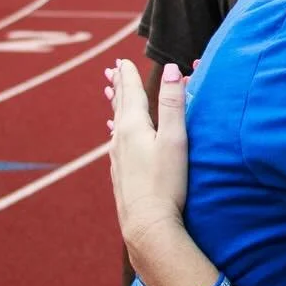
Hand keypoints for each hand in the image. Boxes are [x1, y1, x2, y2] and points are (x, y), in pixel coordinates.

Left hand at [105, 59, 189, 259]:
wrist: (146, 224)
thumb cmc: (166, 183)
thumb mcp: (175, 139)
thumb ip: (173, 104)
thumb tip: (171, 69)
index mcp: (133, 126)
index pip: (130, 92)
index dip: (128, 75)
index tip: (121, 60)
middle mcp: (120, 139)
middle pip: (119, 105)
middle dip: (118, 86)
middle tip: (111, 70)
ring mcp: (117, 157)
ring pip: (116, 123)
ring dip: (116, 105)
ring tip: (111, 95)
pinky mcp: (120, 173)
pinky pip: (116, 142)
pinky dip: (116, 129)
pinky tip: (114, 135)